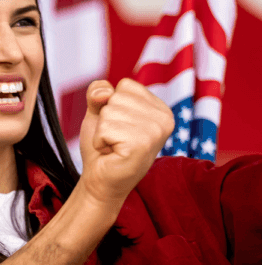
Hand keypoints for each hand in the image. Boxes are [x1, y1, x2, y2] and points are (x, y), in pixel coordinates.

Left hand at [78, 78, 173, 207]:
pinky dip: (100, 141)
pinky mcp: (141, 145)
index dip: (111, 104)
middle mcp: (165, 119)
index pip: (125, 85)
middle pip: (116, 97)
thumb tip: (103, 93)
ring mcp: (155, 132)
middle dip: (105, 119)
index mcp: (161, 108)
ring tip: (114, 146)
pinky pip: (105, 128)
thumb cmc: (103, 145)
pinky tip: (112, 153)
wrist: (100, 179)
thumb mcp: (99, 111)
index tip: (119, 125)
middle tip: (115, 139)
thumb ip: (99, 91)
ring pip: (109, 111)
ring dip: (102, 131)